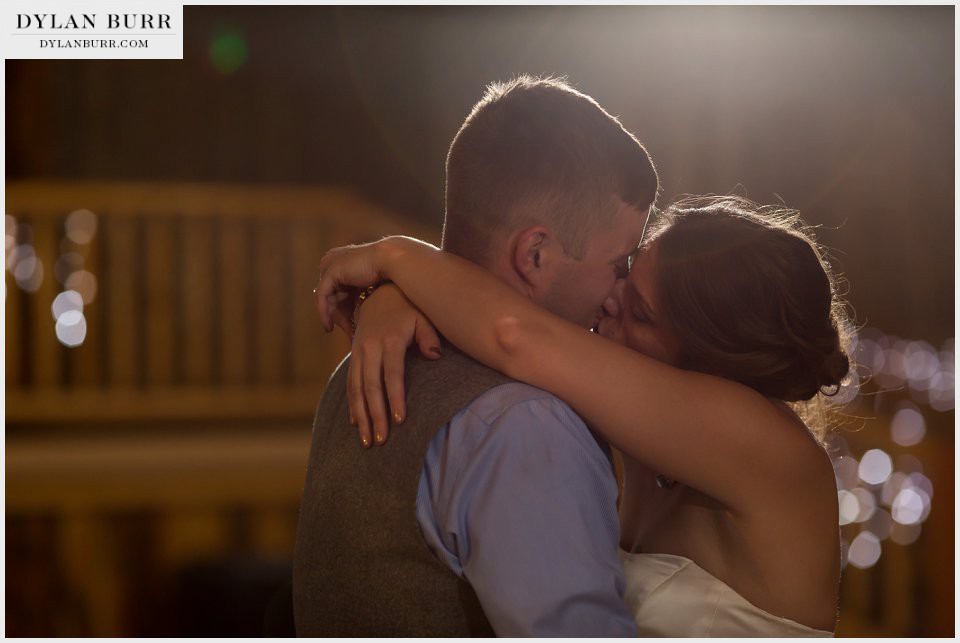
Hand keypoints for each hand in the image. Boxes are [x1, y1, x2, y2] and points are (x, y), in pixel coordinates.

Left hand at [315, 240, 390, 331]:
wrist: (393, 261)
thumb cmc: (389, 273)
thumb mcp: (368, 285)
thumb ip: (358, 294)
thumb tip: (356, 312)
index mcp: (341, 259)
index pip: (334, 289)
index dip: (340, 308)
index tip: (347, 324)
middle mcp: (332, 259)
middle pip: (330, 293)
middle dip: (337, 314)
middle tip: (346, 330)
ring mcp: (330, 264)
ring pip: (325, 297)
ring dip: (331, 316)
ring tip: (340, 331)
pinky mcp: (330, 271)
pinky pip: (322, 296)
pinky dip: (324, 312)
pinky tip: (330, 326)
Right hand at [348, 283, 441, 447]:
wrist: (382, 291)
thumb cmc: (410, 307)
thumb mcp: (424, 316)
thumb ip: (430, 336)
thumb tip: (435, 356)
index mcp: (389, 340)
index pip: (392, 375)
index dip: (395, 398)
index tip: (400, 421)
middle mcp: (370, 347)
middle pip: (371, 387)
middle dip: (375, 416)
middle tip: (381, 441)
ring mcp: (358, 351)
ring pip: (356, 388)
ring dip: (361, 416)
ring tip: (367, 441)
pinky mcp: (353, 354)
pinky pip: (350, 382)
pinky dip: (352, 403)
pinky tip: (356, 423)